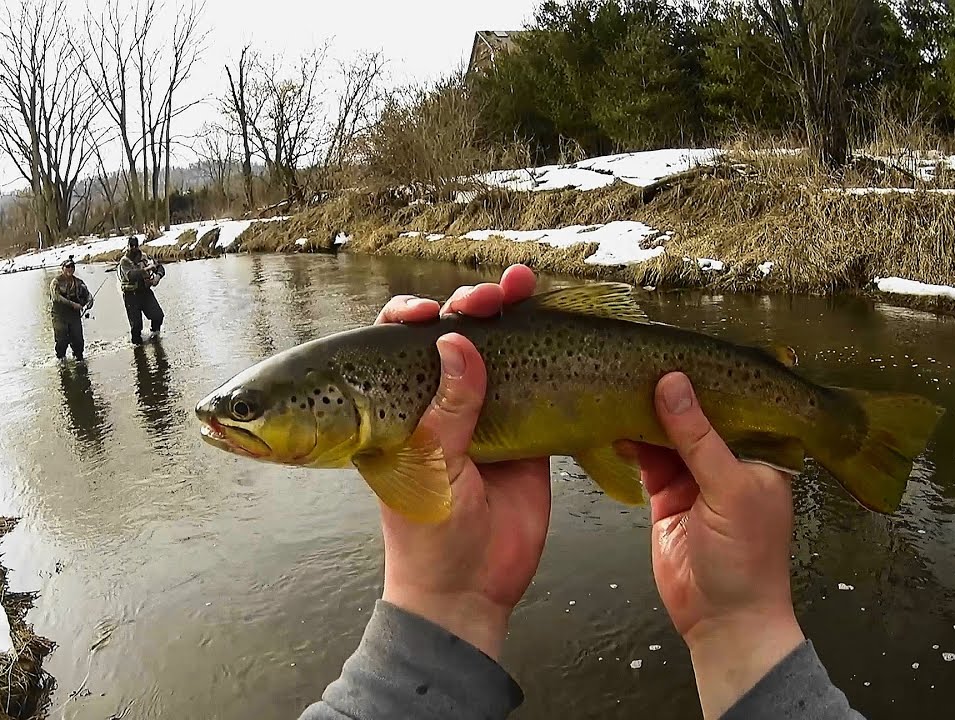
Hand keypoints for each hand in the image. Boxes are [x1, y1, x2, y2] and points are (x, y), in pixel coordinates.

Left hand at [371, 264, 551, 661]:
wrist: (471, 591)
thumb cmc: (429, 535)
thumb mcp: (432, 467)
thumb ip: (448, 408)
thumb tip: (458, 344)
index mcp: (399, 407)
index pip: (397, 344)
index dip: (411, 317)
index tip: (429, 313)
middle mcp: (438, 403)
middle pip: (453, 336)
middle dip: (470, 306)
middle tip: (490, 300)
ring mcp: (483, 414)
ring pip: (497, 349)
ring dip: (510, 314)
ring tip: (522, 287)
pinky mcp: (524, 430)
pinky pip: (536, 383)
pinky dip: (548, 352)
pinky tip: (557, 321)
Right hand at [618, 373, 803, 718]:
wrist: (721, 621)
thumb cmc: (746, 560)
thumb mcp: (728, 490)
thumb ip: (698, 437)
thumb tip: (674, 384)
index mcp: (760, 454)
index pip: (734, 403)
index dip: (709, 377)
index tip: (678, 347)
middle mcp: (728, 461)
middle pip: (696, 416)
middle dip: (671, 393)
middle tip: (640, 358)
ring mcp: (695, 478)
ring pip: (667, 434)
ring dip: (645, 415)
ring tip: (620, 383)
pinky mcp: (666, 495)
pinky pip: (646, 459)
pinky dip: (630, 442)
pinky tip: (614, 422)